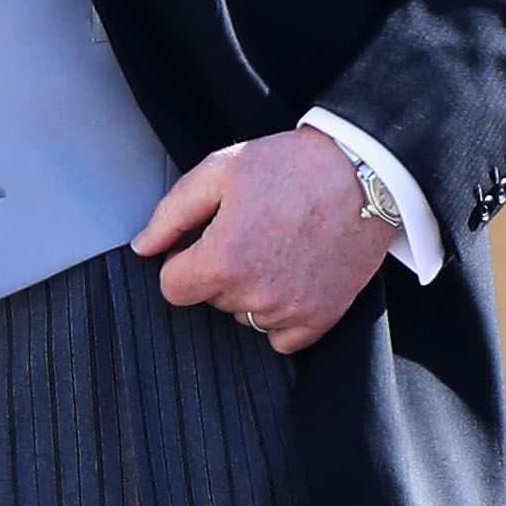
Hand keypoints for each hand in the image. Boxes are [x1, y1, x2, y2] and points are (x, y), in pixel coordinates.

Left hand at [134, 130, 381, 352]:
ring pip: (244, 318)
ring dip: (250, 292)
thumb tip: (143, 246)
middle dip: (220, 270)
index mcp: (223, 260)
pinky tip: (294, 275)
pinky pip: (280, 339)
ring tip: (277, 247)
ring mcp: (289, 311)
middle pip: (211, 300)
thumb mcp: (220, 171)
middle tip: (252, 230)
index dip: (182, 259)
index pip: (172, 287)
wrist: (363, 172)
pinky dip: (281, 314)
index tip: (205, 240)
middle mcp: (254, 294)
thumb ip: (172, 213)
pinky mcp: (320, 319)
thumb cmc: (293, 166)